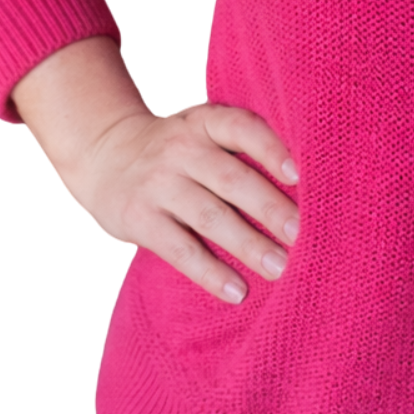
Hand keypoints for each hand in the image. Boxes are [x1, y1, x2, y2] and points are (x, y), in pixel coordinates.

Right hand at [65, 100, 300, 303]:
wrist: (105, 154)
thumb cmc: (177, 149)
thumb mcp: (203, 130)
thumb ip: (243, 147)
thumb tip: (308, 189)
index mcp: (204, 122)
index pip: (241, 128)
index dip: (271, 148)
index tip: (300, 174)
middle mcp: (181, 148)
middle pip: (231, 179)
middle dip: (270, 208)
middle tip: (303, 236)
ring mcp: (157, 184)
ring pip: (209, 217)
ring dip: (247, 245)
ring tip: (280, 269)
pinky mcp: (138, 218)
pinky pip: (180, 249)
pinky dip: (210, 272)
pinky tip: (237, 291)